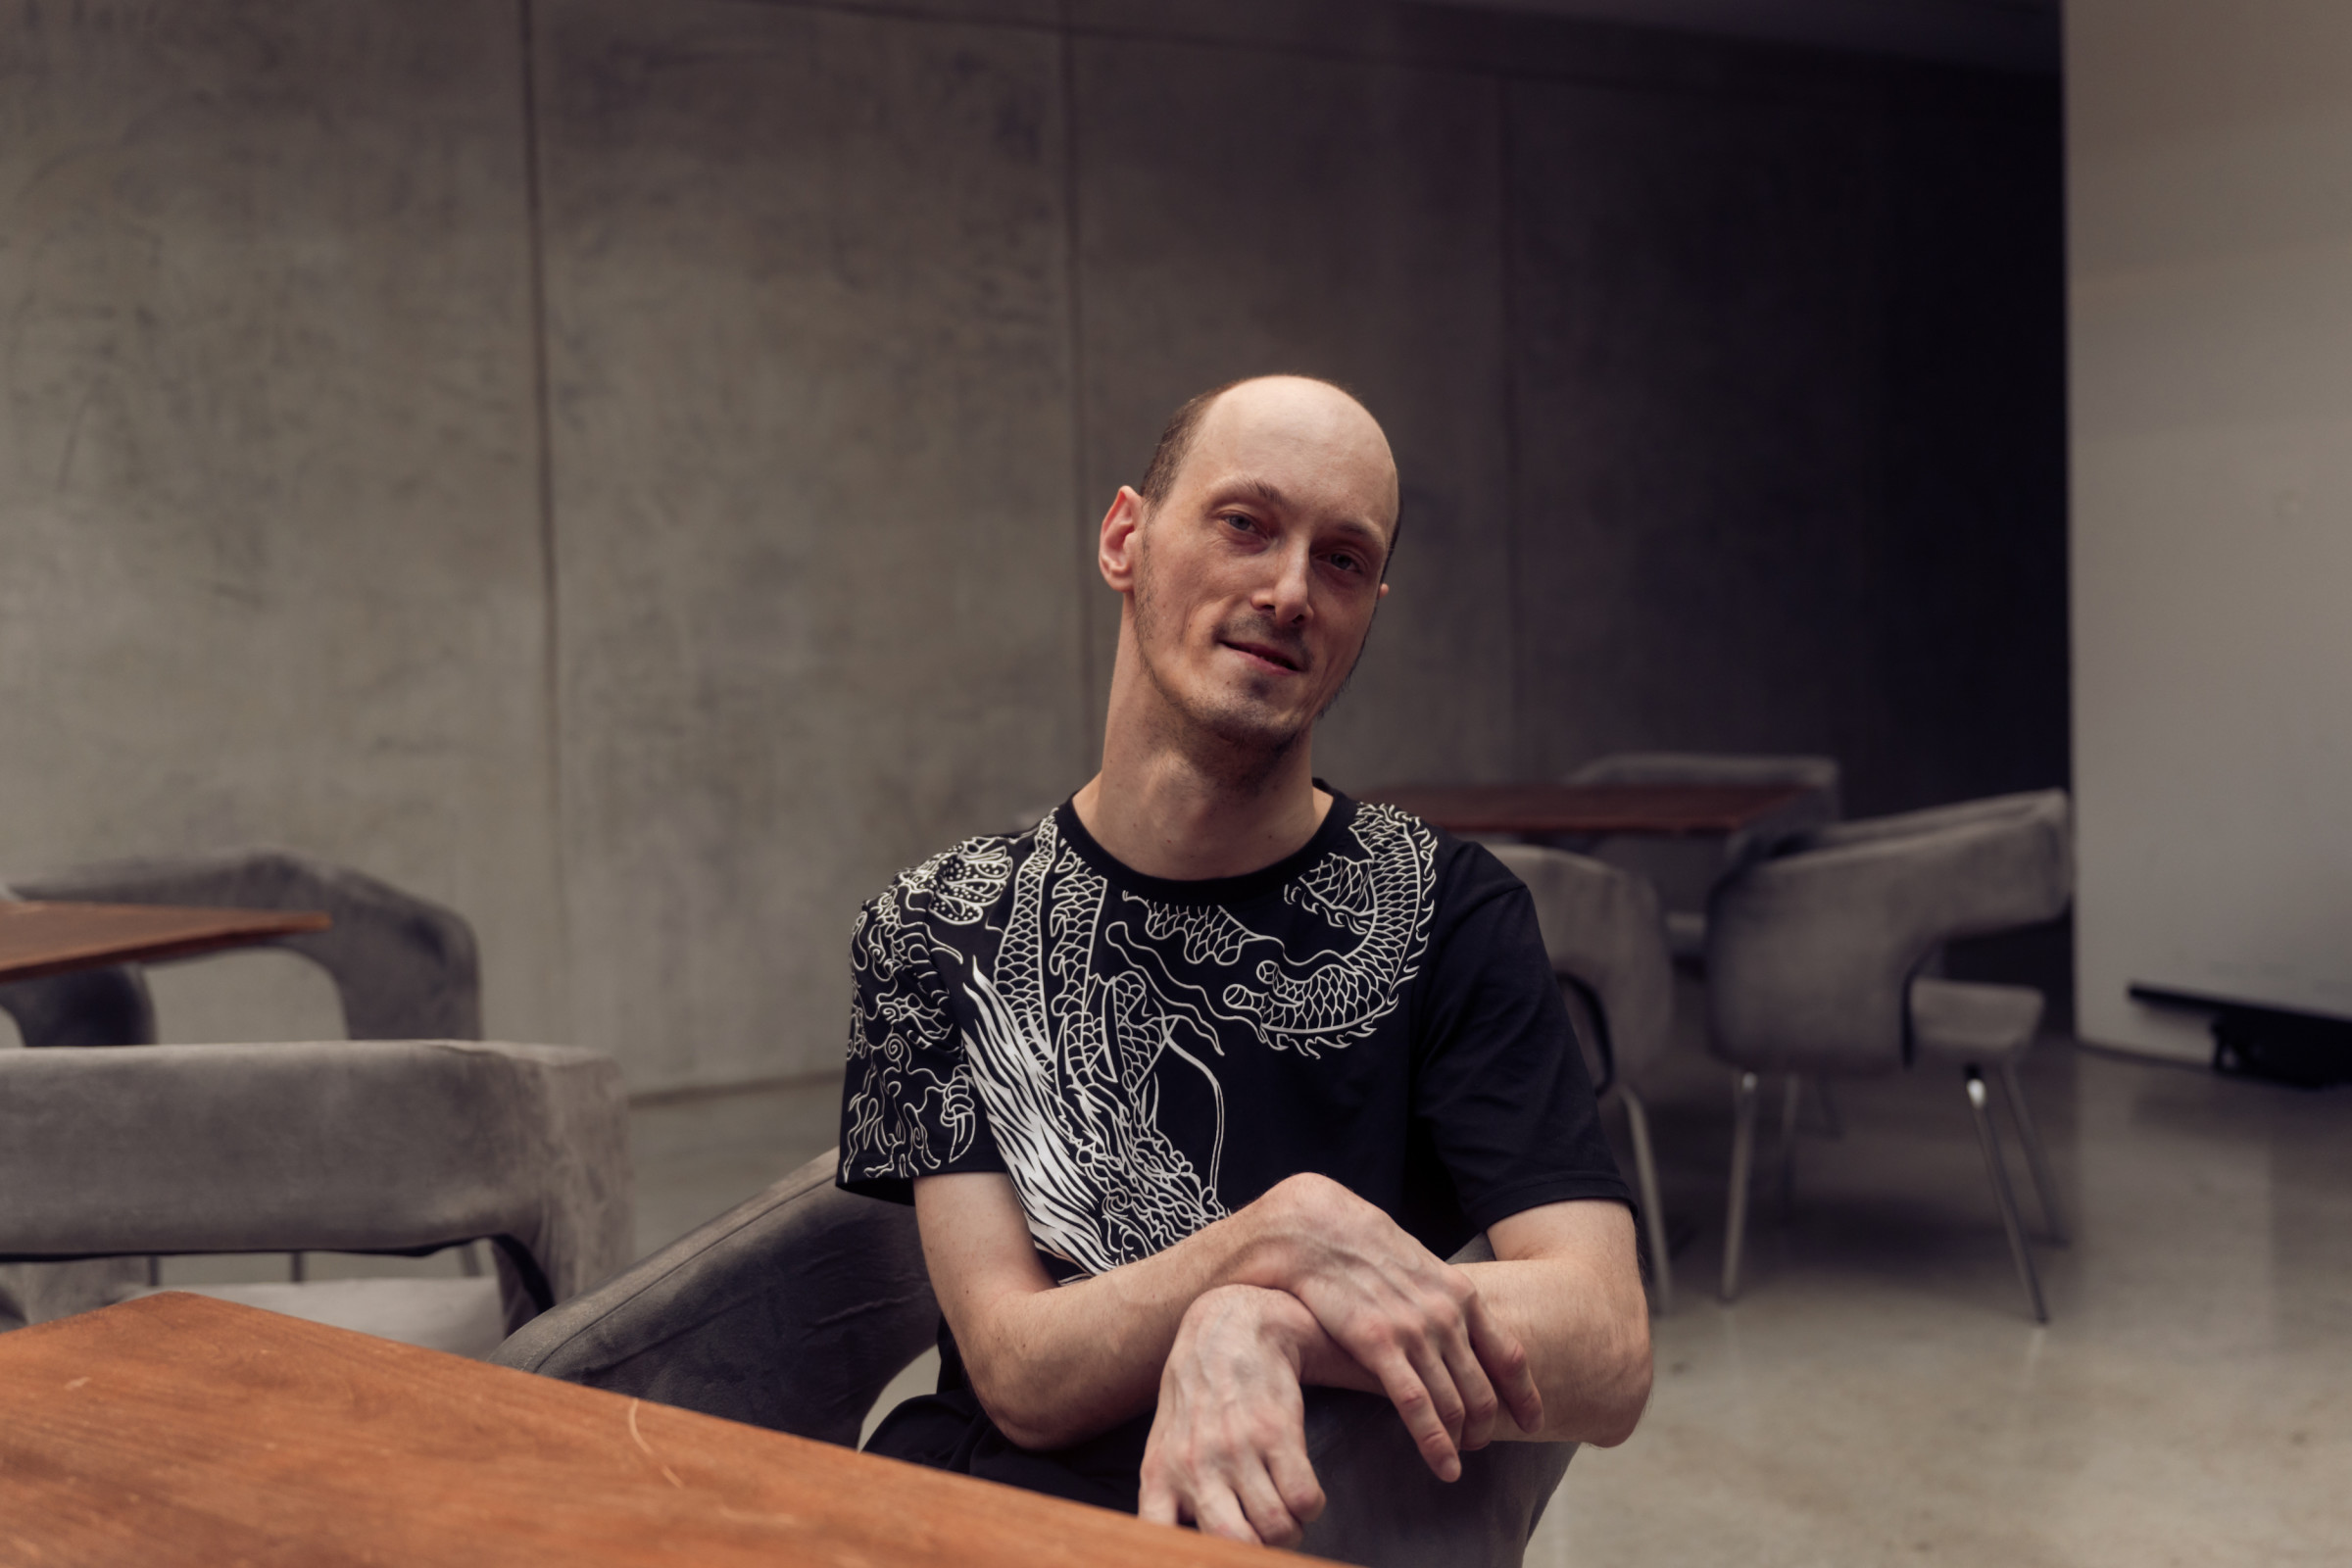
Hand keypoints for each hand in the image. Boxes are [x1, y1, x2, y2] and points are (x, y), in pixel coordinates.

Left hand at [1138, 1285, 1327, 1546]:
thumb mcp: (1165, 1442)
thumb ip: (1167, 1496)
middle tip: (1263, 1537)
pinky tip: (1301, 1489)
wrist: (1232, 1325)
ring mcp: (1237, 1448)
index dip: (1190, 1557)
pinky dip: (1310, 1506)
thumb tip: (1172, 1548)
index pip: (1157, 1538)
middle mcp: (1196, 1465)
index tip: (1215, 1556)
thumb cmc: (1199, 1393)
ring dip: (1289, 1530)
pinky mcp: (1277, 1432)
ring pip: (1276, 1528)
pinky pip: (1305, 1500)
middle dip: (1257, 1552)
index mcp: (1161, 1473)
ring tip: (1286, 1513)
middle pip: (1233, 1544)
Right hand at [1242, 1174, 1541, 1480]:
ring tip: (1457, 1463)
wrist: (1316, 1226)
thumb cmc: (1363, 1248)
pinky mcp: (1378, 1342)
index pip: (1510, 1356)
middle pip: (1485, 1388)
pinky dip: (1435, 1441)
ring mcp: (1415, 1329)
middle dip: (1486, 1426)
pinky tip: (1443, 1465)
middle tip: (1478, 1445)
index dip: (1524, 1396)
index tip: (1531, 1423)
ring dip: (1461, 1440)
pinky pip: (1416, 1404)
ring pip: (1455, 1403)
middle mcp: (1446, 1314)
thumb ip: (1441, 1299)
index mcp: (1460, 1294)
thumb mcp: (1419, 1267)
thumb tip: (1457, 1328)